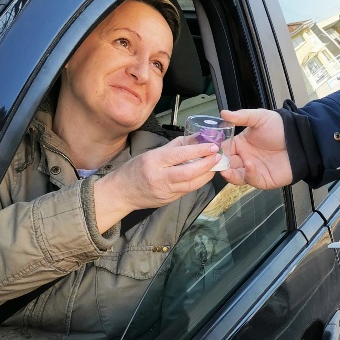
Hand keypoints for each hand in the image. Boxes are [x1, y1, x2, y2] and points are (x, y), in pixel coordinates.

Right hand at [95, 137, 219, 229]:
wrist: (121, 192)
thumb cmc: (135, 169)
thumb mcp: (151, 153)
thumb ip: (173, 147)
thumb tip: (193, 138)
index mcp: (154, 161)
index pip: (179, 155)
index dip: (198, 151)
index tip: (211, 146)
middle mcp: (159, 178)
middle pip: (188, 172)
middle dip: (206, 164)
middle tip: (218, 156)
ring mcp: (164, 192)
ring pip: (191, 184)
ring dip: (206, 175)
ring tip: (215, 165)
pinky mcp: (168, 201)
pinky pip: (187, 190)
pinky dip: (198, 182)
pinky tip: (205, 175)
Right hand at [217, 108, 292, 189]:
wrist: (300, 139)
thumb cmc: (280, 127)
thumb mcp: (259, 118)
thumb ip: (241, 116)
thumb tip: (223, 113)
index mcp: (240, 144)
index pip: (224, 149)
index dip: (216, 151)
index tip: (210, 150)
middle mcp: (244, 158)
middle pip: (227, 165)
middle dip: (220, 165)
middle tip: (215, 163)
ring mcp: (253, 170)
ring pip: (236, 176)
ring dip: (230, 174)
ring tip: (227, 170)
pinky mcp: (264, 179)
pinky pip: (252, 180)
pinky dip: (248, 174)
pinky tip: (249, 165)